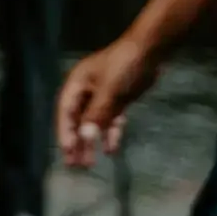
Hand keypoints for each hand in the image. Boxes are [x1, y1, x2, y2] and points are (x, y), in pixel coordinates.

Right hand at [55, 37, 156, 168]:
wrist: (151, 50)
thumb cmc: (125, 66)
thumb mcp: (109, 91)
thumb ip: (97, 115)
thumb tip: (85, 138)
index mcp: (77, 84)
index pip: (65, 113)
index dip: (65, 134)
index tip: (68, 153)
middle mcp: (86, 91)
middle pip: (77, 121)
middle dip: (77, 143)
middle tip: (75, 165)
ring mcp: (102, 96)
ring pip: (93, 124)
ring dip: (91, 142)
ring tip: (89, 164)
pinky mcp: (117, 100)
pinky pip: (110, 121)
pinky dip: (110, 134)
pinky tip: (111, 149)